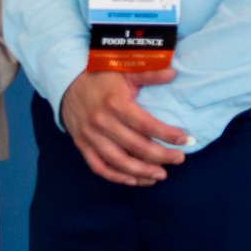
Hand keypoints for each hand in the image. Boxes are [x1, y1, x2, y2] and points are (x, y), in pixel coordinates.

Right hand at [59, 68, 189, 185]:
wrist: (65, 83)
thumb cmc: (100, 77)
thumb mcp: (124, 70)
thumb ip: (148, 73)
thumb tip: (173, 72)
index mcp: (115, 103)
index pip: (146, 125)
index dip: (167, 134)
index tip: (185, 139)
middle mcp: (102, 122)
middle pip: (136, 146)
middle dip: (162, 156)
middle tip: (179, 159)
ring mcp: (90, 136)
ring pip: (119, 161)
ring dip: (142, 172)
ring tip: (161, 175)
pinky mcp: (82, 145)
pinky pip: (100, 167)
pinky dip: (117, 177)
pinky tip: (134, 180)